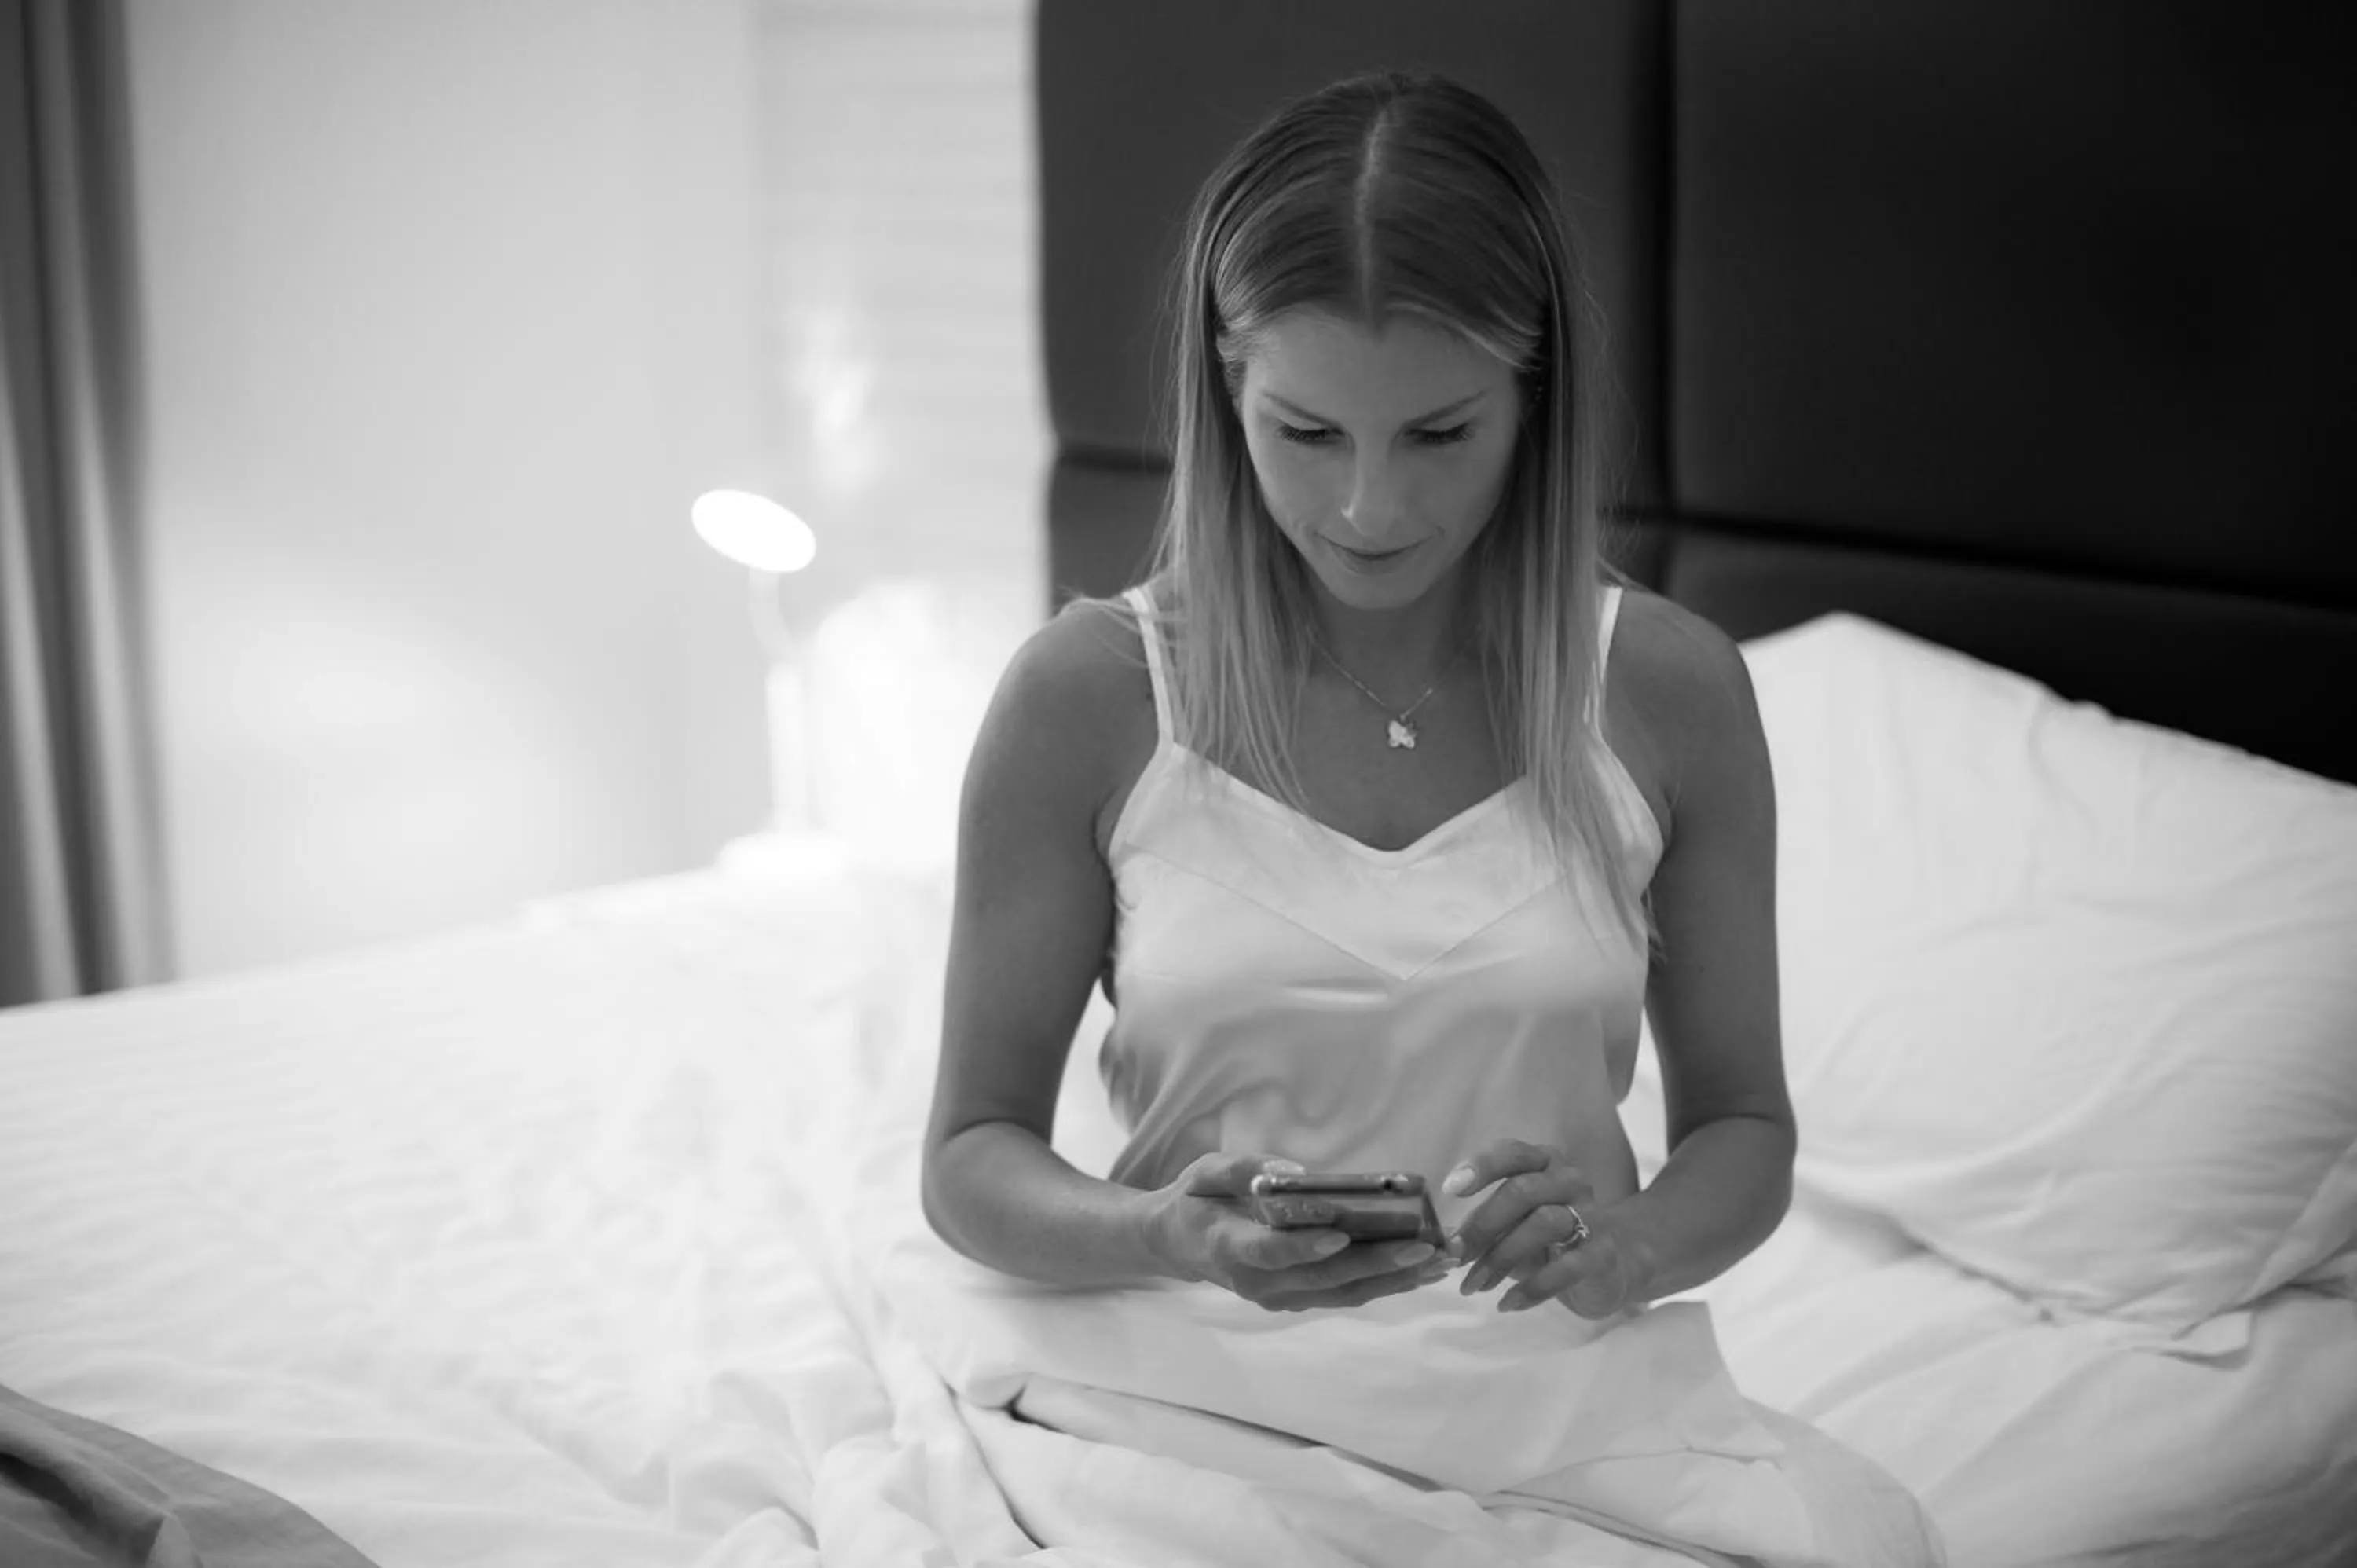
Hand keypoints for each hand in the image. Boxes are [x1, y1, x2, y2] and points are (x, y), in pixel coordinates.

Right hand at [1146, 1152, 1453, 1311]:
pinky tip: (1420, 1268)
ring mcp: (1278, 1297)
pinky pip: (1345, 1294)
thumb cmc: (1196, 1199)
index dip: (1306, 1246)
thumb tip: (1297, 1177)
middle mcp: (1257, 1282)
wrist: (1179, 1244)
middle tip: (1425, 1248)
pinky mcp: (1297, 1299)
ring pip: (1342, 1292)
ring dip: (1394, 1279)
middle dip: (1378, 1264)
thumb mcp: (1206, 1171)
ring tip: (1439, 1261)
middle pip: (1323, 1278)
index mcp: (1229, 1246)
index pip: (1271, 1252)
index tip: (1342, 1234)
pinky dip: (1385, 1282)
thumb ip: (1245, 1170)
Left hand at [1443, 1139, 1645, 1318]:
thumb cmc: (1550, 1238)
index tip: (1450, 1189)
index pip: (1513, 1153)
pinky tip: (1507, 1304)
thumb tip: (1443, 1242)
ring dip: (1501, 1258)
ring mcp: (1592, 1215)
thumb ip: (1483, 1225)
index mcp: (1544, 1164)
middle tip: (1454, 1257)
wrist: (1614, 1264)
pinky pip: (1567, 1267)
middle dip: (1482, 1225)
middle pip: (1522, 1191)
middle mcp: (1570, 1181)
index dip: (1481, 1166)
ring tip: (1475, 1286)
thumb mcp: (1513, 1224)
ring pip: (1544, 1224)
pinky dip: (1532, 1288)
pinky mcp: (1603, 1253)